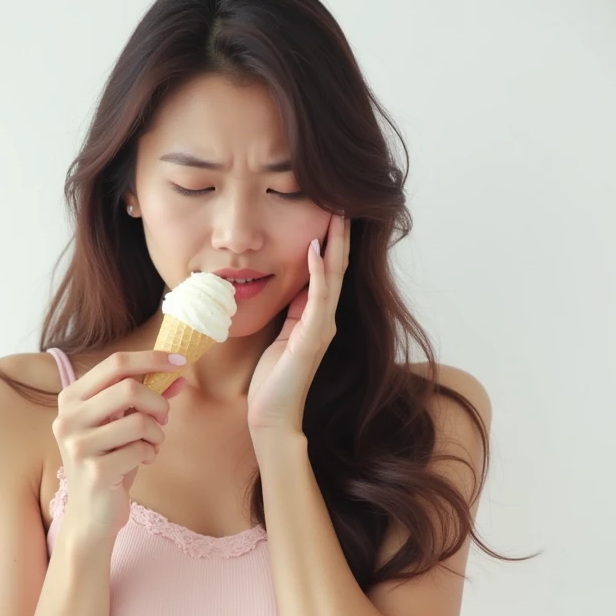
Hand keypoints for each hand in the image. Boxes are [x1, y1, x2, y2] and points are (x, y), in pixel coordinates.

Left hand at [247, 211, 350, 435]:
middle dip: (340, 233)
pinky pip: (317, 298)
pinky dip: (318, 272)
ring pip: (333, 277)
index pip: (328, 271)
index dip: (331, 240)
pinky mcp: (312, 338)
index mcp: (316, 317)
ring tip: (337, 213)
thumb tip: (290, 285)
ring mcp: (322, 328)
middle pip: (338, 267)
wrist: (273, 416)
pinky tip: (316, 249)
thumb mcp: (281, 336)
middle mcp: (325, 319)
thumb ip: (290, 313)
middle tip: (342, 199)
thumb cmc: (274, 380)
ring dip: (336, 243)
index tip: (330, 208)